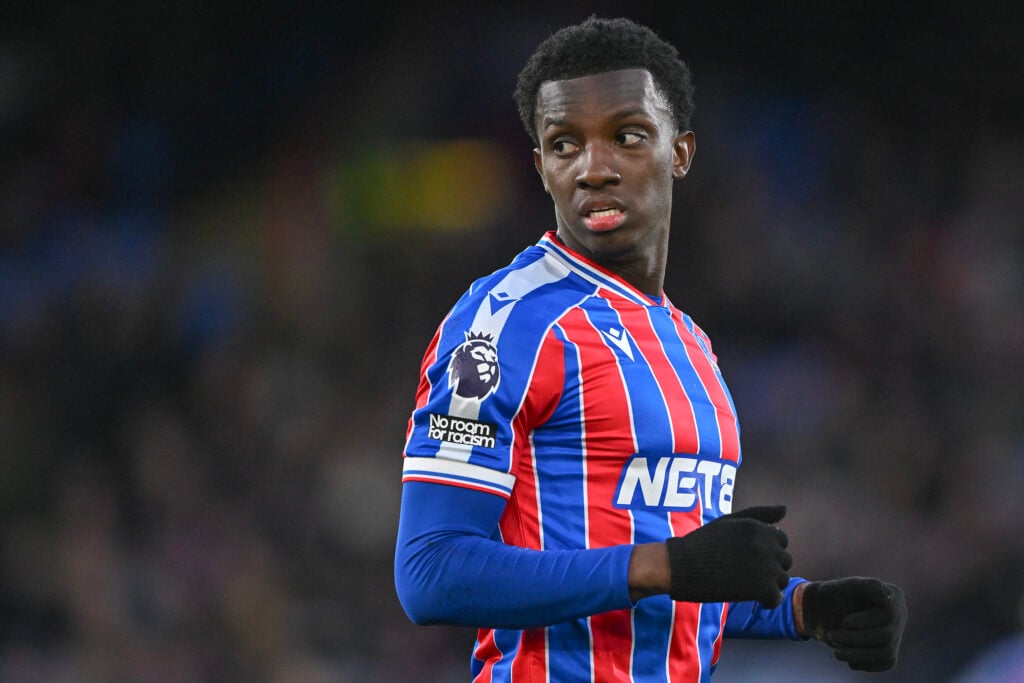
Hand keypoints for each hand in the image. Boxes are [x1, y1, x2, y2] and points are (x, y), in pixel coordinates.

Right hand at [666, 505, 791, 606]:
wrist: (681, 566)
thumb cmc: (702, 543)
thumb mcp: (729, 521)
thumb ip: (758, 514)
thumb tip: (785, 509)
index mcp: (756, 527)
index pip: (782, 539)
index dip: (770, 549)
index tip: (754, 557)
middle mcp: (764, 544)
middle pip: (785, 560)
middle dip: (772, 567)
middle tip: (751, 573)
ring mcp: (764, 566)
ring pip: (782, 579)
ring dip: (770, 584)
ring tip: (751, 585)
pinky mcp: (760, 588)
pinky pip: (776, 597)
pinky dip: (768, 601)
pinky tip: (755, 599)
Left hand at [801, 577, 907, 671]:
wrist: (827, 610)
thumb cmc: (837, 595)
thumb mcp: (847, 586)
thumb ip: (867, 586)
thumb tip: (888, 596)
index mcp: (894, 596)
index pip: (889, 614)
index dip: (866, 622)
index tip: (844, 622)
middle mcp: (900, 616)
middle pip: (886, 636)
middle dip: (856, 639)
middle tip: (833, 635)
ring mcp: (896, 635)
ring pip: (886, 653)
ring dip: (858, 654)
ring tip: (837, 651)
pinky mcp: (889, 652)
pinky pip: (883, 664)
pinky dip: (864, 663)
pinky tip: (847, 657)